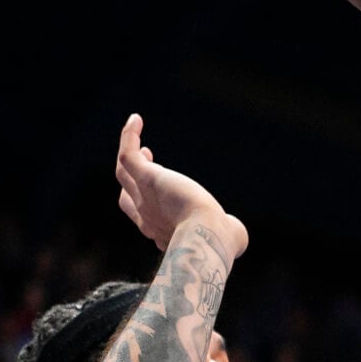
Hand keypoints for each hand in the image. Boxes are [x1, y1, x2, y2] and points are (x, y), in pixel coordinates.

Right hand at [114, 115, 247, 257]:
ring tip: (134, 127)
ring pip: (123, 172)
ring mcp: (143, 197)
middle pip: (126, 196)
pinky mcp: (148, 178)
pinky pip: (128, 155)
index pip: (145, 217)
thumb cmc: (221, 241)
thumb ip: (229, 233)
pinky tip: (136, 119)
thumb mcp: (226, 238)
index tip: (162, 181)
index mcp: (162, 233)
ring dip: (127, 150)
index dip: (147, 200)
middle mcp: (147, 217)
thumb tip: (237, 231)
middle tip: (147, 153)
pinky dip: (128, 137)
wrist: (207, 236)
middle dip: (132, 178)